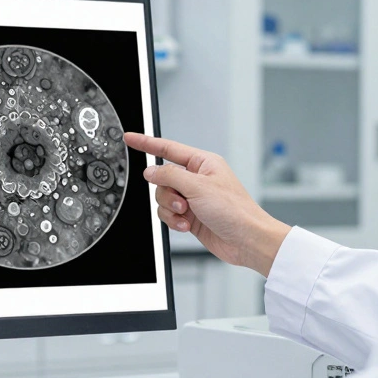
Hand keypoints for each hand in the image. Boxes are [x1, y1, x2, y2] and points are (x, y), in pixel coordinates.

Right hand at [124, 132, 290, 276]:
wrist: (246, 240)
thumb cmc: (235, 210)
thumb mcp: (198, 187)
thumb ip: (170, 176)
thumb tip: (151, 171)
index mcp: (203, 163)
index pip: (168, 148)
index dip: (147, 143)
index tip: (130, 138)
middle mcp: (197, 179)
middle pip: (162, 178)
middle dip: (167, 193)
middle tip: (181, 202)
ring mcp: (193, 198)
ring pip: (163, 198)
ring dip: (171, 209)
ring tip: (186, 215)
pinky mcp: (190, 216)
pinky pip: (169, 214)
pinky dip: (174, 221)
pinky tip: (187, 225)